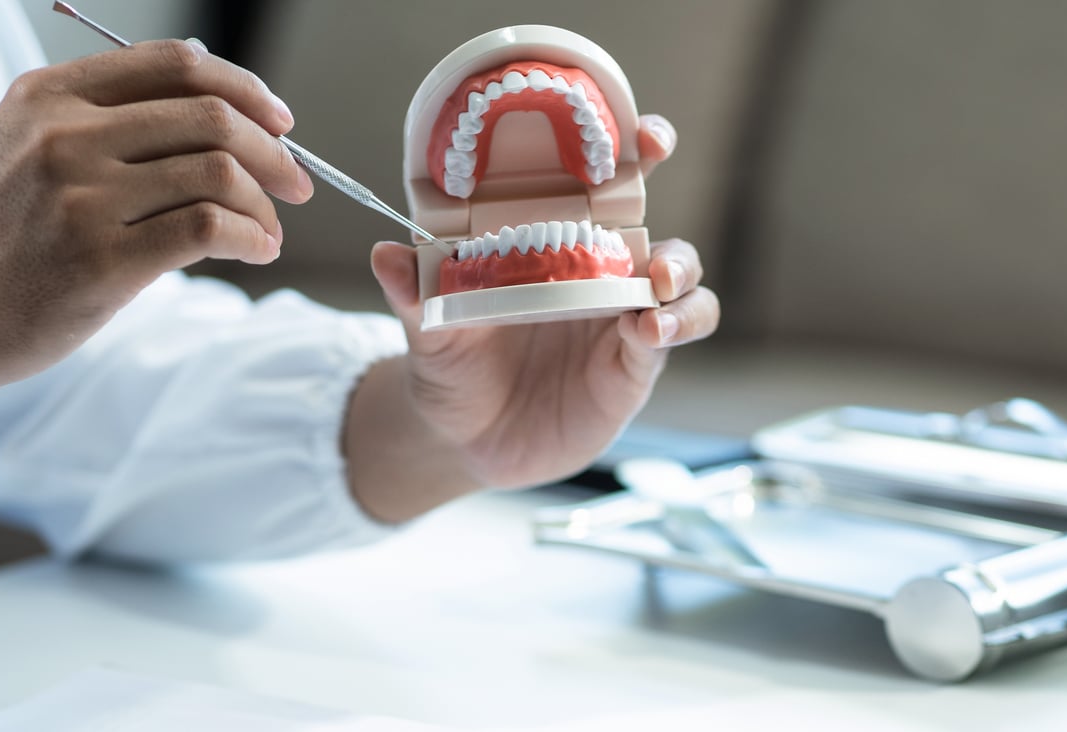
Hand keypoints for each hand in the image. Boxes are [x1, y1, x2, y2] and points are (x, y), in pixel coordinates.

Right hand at [0, 40, 311, 400]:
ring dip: (264, 203)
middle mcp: (64, 134)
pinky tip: (256, 252)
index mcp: (47, 96)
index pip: (175, 63)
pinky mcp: (98, 263)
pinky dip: (251, 237)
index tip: (280, 122)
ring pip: (217, 171)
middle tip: (297, 185)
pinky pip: (208, 228)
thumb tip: (208, 128)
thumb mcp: (15, 153)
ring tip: (270, 231)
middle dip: (273, 150)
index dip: (245, 87)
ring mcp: (79, 197)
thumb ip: (94, 129)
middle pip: (210, 115)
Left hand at [354, 114, 716, 516]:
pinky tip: (644, 332)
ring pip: (679, 276)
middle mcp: (594, 270)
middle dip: (658, 183)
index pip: (590, 183)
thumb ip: (414, 295)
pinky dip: (674, 324)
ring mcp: (620, 315)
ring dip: (679, 270)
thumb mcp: (428, 333)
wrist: (463, 442)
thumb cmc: (450, 370)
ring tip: (653, 286)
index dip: (620, 150)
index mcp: (548, 243)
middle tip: (652, 192)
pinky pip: (674, 332)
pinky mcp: (634, 363)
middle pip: (650, 218)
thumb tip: (387, 253)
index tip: (638, 134)